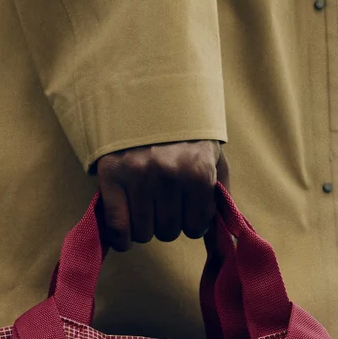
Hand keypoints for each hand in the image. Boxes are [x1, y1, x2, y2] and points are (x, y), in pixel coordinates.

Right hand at [94, 140, 228, 251]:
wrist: (150, 96)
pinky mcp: (111, 174)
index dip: (190, 221)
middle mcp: (168, 174)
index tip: (185, 206)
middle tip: (162, 201)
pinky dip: (121, 238)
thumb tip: (226, 242)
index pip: (195, 228)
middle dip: (167, 222)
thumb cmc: (187, 136)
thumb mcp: (214, 159)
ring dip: (145, 227)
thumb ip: (221, 198)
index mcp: (198, 172)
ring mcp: (138, 175)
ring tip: (145, 205)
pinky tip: (125, 236)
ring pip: (144, 233)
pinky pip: (117, 227)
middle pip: (168, 232)